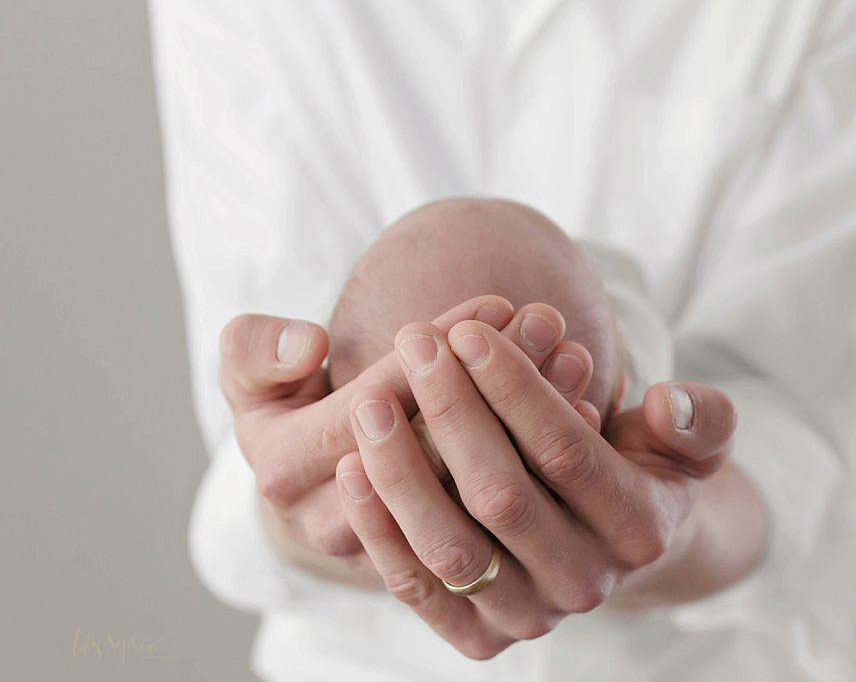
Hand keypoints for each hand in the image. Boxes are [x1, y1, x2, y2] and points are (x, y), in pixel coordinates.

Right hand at [219, 296, 597, 575]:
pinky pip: (500, 519)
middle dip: (496, 378)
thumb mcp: (253, 368)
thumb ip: (258, 349)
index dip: (439, 348)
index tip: (496, 303)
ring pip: (472, 488)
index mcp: (285, 470)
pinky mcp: (437, 568)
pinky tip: (586, 410)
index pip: (375, 400)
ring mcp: (383, 548)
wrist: (316, 470)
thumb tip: (307, 344)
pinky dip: (543, 461)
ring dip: (531, 416)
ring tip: (574, 354)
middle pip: (434, 447)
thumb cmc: (287, 399)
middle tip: (548, 320)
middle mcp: (333, 524)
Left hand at [338, 314, 735, 658]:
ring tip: (369, 401)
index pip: (565, 451)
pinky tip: (351, 468)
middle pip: (501, 496)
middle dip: (450, 411)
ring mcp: (530, 619)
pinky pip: (417, 588)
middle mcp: (586, 584)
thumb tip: (672, 404)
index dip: (514, 389)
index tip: (467, 330)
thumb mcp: (696, 435)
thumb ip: (703, 416)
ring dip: (401, 472)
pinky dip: (378, 531)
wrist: (624, 541)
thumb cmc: (651, 461)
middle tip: (412, 341)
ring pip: (450, 549)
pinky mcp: (480, 638)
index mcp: (640, 527)